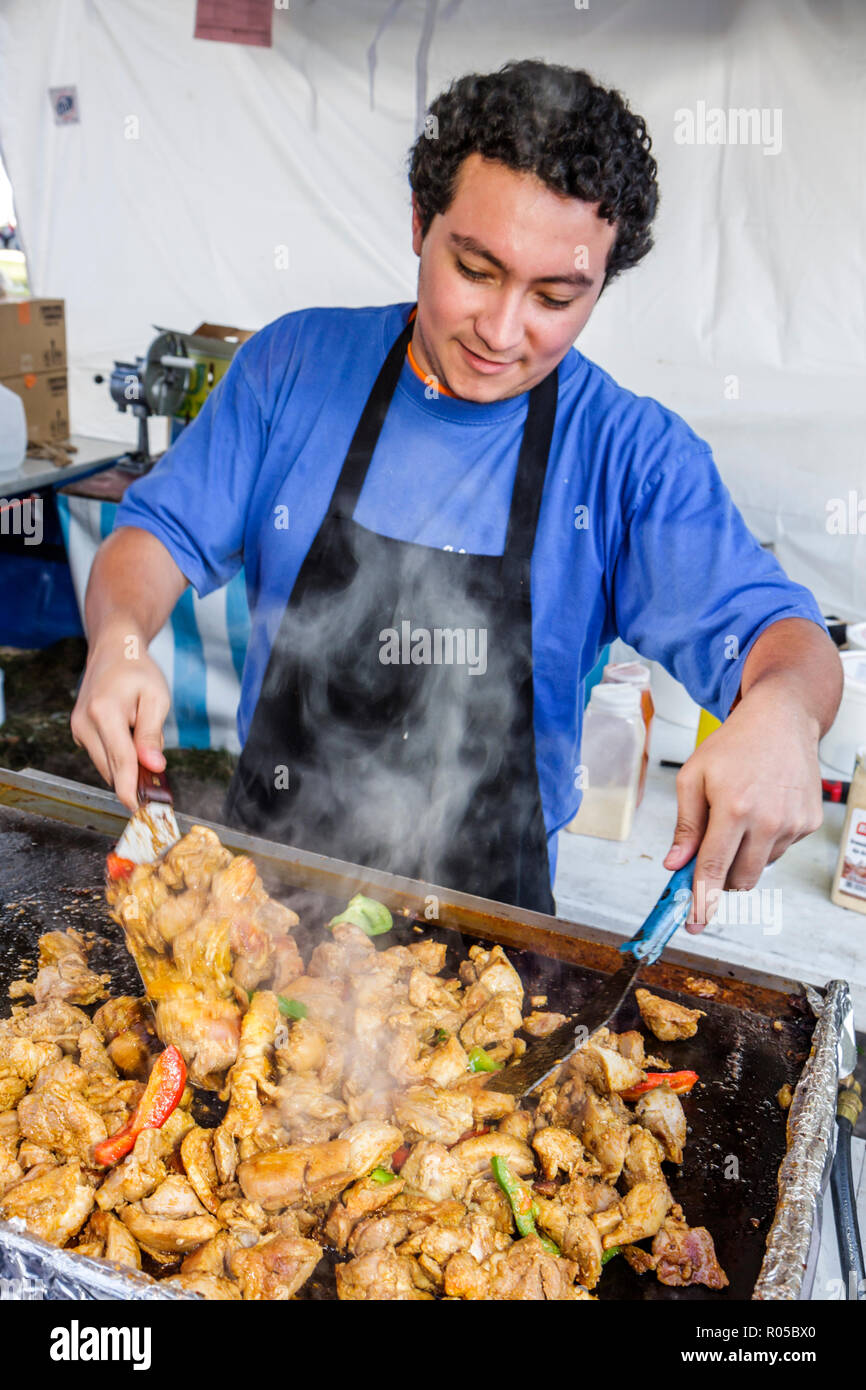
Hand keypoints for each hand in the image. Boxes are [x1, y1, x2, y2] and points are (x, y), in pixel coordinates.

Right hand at [71, 620, 169, 810]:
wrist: (114, 651)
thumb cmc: (138, 671)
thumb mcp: (156, 698)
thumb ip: (152, 734)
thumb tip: (154, 766)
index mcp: (105, 712)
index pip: (120, 760)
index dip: (131, 788)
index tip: (138, 809)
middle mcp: (85, 723)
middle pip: (112, 768)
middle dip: (134, 778)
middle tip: (157, 777)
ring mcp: (78, 728)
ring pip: (106, 765)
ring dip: (127, 764)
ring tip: (142, 738)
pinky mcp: (78, 732)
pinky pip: (101, 755)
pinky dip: (118, 756)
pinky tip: (129, 736)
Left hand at [662, 680, 823, 929]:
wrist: (781, 721)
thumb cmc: (732, 746)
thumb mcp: (694, 777)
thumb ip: (685, 826)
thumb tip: (675, 865)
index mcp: (734, 807)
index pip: (714, 868)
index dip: (701, 900)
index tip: (693, 923)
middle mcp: (768, 820)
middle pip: (740, 880)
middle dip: (720, 882)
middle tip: (707, 866)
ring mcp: (792, 824)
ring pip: (759, 868)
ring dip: (742, 858)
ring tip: (737, 819)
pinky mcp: (808, 823)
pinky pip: (778, 851)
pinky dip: (764, 843)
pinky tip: (760, 811)